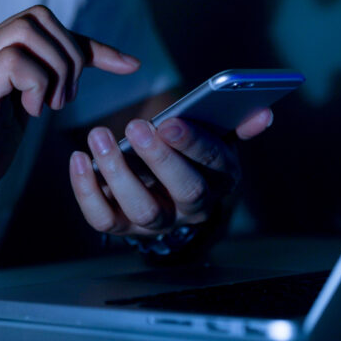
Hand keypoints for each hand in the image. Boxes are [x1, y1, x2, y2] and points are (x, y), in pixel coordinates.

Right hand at [0, 5, 139, 231]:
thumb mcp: (8, 124)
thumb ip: (28, 98)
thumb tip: (58, 88)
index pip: (46, 31)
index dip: (94, 46)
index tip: (129, 66)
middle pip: (39, 17)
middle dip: (72, 55)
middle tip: (65, 102)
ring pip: (28, 31)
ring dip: (57, 70)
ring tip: (49, 108)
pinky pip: (12, 62)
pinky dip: (37, 84)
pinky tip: (31, 114)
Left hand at [69, 107, 272, 236]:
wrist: (168, 193)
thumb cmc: (190, 156)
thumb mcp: (216, 139)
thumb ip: (235, 125)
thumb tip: (263, 114)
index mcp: (219, 179)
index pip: (213, 163)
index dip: (193, 143)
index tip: (171, 122)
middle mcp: (192, 207)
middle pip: (183, 190)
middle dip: (159, 159)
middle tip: (136, 127)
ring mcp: (156, 221)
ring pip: (141, 208)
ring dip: (117, 172)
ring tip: (97, 136)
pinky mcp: (123, 227)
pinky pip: (102, 218)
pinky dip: (86, 191)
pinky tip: (78, 159)